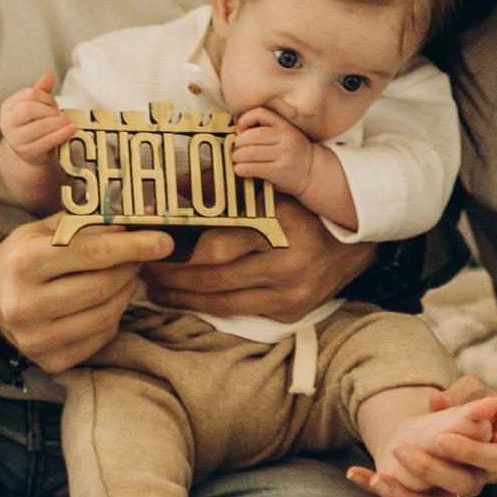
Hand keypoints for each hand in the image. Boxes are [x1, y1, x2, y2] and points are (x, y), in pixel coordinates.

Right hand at [0, 71, 77, 157]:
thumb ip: (41, 92)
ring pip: (38, 127)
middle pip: (29, 109)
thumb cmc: (33, 125)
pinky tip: (70, 130)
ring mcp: (16, 140)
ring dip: (58, 123)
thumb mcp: (35, 107)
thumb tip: (47, 76)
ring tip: (68, 123)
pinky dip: (61, 134)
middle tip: (61, 114)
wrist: (30, 152)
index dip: (46, 97)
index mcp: (8, 107)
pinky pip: (46, 142)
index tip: (55, 104)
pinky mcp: (28, 153)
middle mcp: (8, 124)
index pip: (28, 95)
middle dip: (50, 110)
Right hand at [0, 217, 171, 375]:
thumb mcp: (47, 229)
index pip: (93, 253)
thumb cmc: (26, 256)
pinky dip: (114, 317)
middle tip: (142, 255)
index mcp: (25, 262)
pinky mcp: (49, 361)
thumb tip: (144, 217)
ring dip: (126, 292)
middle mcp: (25, 304)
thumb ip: (91, 223)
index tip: (163, 241)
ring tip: (126, 275)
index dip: (134, 246)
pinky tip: (108, 301)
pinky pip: (100, 338)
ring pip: (106, 315)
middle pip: (103, 286)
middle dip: (132, 268)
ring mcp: (35, 338)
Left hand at [138, 185, 370, 325]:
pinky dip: (205, 306)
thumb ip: (221, 186)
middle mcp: (286, 261)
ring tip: (153, 285)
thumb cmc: (303, 207)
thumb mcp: (268, 188)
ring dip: (180, 294)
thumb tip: (169, 184)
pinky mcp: (289, 311)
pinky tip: (183, 298)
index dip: (176, 244)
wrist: (354, 242)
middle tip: (142, 265)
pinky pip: (236, 312)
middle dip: (170, 273)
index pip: (214, 240)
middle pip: (211, 274)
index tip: (149, 239)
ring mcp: (289, 291)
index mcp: (279, 223)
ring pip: (219, 299)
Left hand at [228, 106, 316, 198]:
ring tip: (237, 159)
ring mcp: (283, 155)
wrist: (313, 173)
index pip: (260, 113)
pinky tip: (240, 170)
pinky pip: (253, 168)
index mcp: (285, 126)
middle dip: (239, 142)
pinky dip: (241, 169)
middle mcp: (285, 138)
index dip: (245, 119)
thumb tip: (238, 132)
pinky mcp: (279, 172)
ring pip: (251, 152)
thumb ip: (268, 130)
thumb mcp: (287, 135)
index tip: (241, 130)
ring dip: (237, 156)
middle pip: (252, 135)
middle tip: (237, 148)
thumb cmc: (294, 154)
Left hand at [350, 393, 496, 496]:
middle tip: (401, 450)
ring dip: (402, 496)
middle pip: (461, 484)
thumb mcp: (471, 391)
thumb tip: (437, 399)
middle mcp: (479, 480)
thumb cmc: (472, 402)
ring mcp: (455, 495)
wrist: (463, 424)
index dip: (468, 451)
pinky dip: (382, 490)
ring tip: (376, 479)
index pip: (492, 459)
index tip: (442, 438)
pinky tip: (355, 473)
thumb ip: (459, 396)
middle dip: (430, 469)